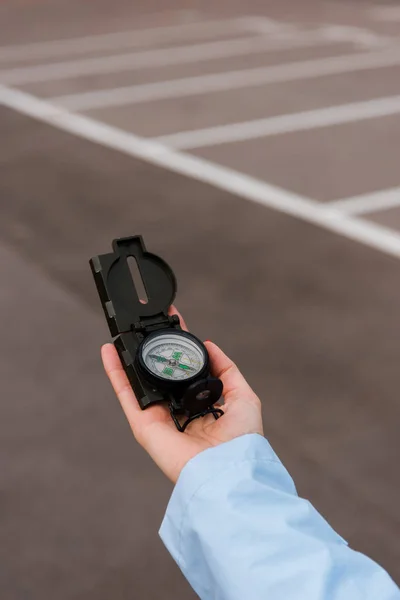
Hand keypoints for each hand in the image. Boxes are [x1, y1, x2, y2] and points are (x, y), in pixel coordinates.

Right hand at [101, 308, 263, 482]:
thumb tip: (208, 344)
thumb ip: (226, 369)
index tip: (174, 320)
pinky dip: (115, 372)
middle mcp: (177, 409)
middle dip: (153, 347)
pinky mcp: (143, 424)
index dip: (180, 344)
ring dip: (129, 356)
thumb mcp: (242, 395)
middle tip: (146, 321)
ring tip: (123, 331)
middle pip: (160, 372)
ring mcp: (158, 416)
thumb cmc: (240, 439)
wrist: (226, 468)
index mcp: (199, 403)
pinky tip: (109, 350)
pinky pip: (126, 393)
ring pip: (139, 380)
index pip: (186, 368)